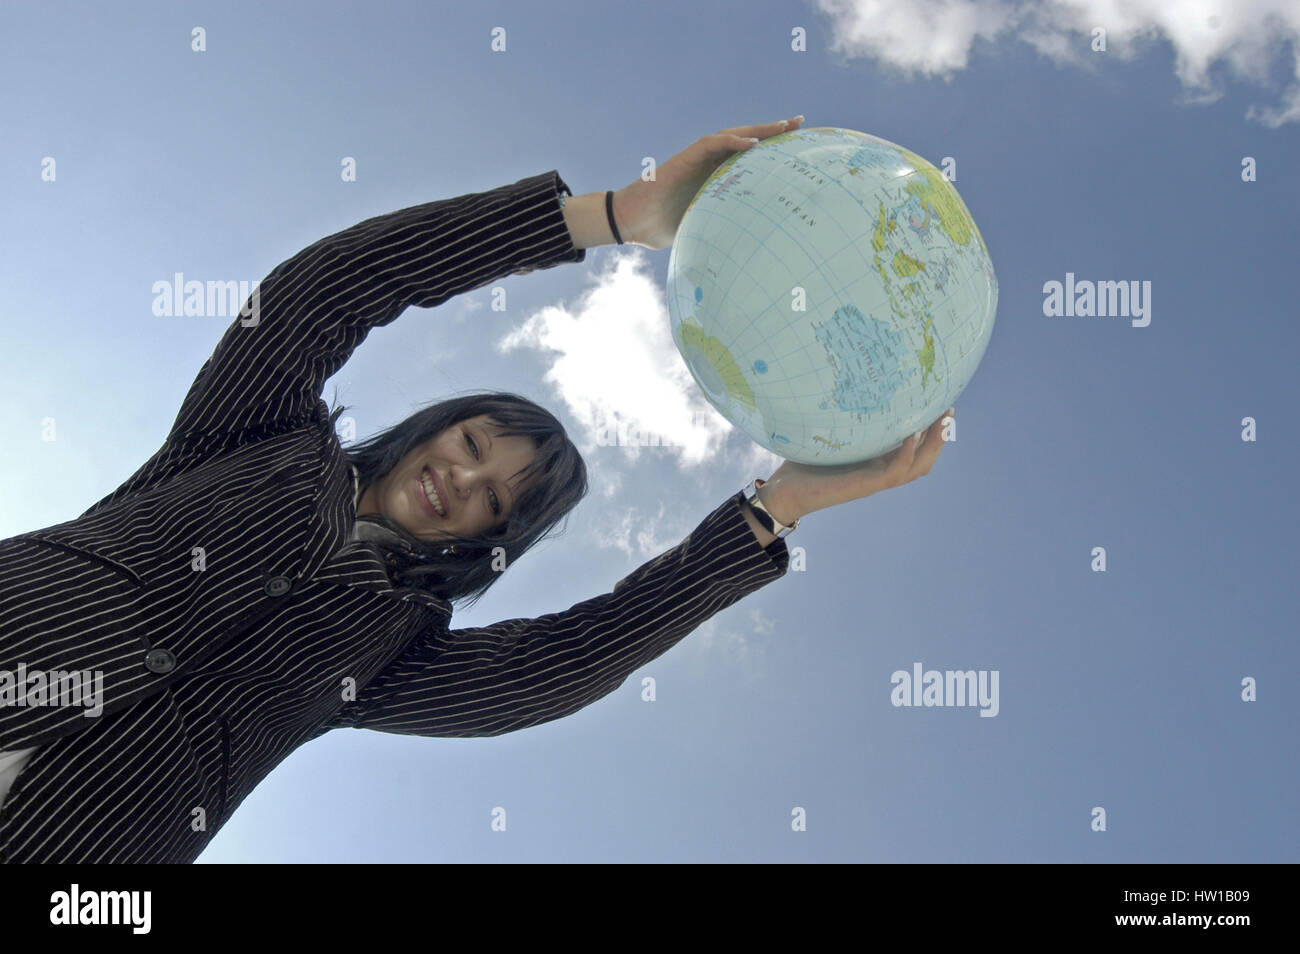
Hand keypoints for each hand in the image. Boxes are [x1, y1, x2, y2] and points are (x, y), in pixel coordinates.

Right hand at [612, 115, 804, 249]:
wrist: (633, 222)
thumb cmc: (664, 228)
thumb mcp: (706, 227)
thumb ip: (726, 228)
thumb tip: (754, 252)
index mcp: (717, 175)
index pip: (749, 157)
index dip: (773, 151)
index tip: (798, 148)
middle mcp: (709, 162)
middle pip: (746, 140)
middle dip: (773, 131)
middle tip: (800, 124)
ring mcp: (697, 158)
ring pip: (732, 135)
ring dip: (758, 130)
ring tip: (783, 127)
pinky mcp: (684, 158)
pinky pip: (711, 144)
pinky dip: (732, 141)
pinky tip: (753, 143)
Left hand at [759, 409, 955, 525]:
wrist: (785, 492)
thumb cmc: (803, 462)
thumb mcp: (829, 435)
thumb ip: (840, 415)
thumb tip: (842, 382)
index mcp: (876, 461)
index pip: (913, 447)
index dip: (931, 429)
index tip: (941, 402)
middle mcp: (880, 471)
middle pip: (924, 458)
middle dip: (941, 436)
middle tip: (949, 410)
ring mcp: (874, 480)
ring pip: (917, 467)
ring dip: (933, 446)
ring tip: (942, 422)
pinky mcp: (864, 485)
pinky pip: (894, 472)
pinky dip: (906, 454)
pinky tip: (911, 435)